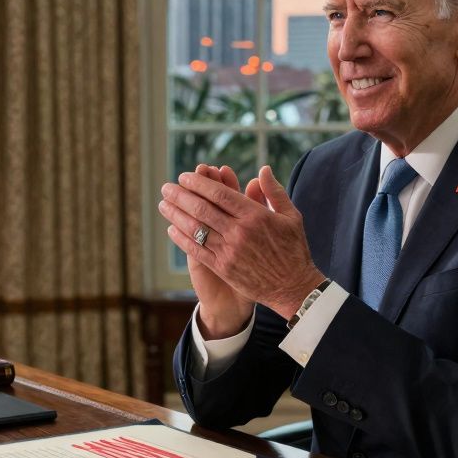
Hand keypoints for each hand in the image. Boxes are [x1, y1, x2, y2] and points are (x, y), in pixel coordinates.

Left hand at [161, 165, 323, 319]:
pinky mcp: (223, 268)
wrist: (293, 287)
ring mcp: (230, 251)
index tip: (185, 176)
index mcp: (255, 216)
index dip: (199, 183)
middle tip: (167, 187)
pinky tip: (171, 230)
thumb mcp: (291, 216)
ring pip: (196, 229)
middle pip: (203, 209)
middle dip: (181, 196)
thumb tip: (262, 169)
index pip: (220, 194)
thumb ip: (274, 192)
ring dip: (176, 215)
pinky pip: (197, 251)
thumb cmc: (294, 250)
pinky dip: (182, 239)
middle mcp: (240, 232)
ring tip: (163, 205)